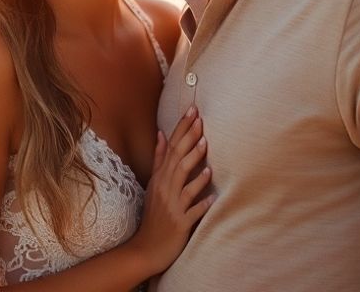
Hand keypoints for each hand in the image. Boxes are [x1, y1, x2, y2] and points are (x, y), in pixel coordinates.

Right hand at [128, 105, 212, 275]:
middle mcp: (164, 188)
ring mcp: (171, 205)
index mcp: (159, 178)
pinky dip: (202, 200)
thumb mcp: (153, 185)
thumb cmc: (154, 215)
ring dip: (194, 163)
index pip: (171, 147)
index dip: (182, 128)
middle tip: (200, 119)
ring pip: (183, 180)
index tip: (193, 110)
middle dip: (188, 138)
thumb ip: (159, 160)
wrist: (147, 248)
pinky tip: (212, 193)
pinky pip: (193, 210)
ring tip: (205, 146)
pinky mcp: (180, 223)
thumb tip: (162, 134)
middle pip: (177, 158)